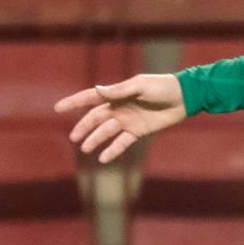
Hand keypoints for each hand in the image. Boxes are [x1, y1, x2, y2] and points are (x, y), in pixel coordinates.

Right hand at [56, 74, 186, 162]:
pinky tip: (103, 159)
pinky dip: (113, 150)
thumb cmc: (163, 87)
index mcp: (118, 94)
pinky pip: (122, 142)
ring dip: (96, 140)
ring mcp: (128, 120)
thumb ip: (120, 90)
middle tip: (73, 138)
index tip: (57, 108)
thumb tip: (98, 90)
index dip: (74, 102)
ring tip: (86, 149)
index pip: (90, 98)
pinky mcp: (138, 131)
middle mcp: (119, 108)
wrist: (185, 97)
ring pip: (106, 132)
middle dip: (84, 127)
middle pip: (96, 118)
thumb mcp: (141, 86)